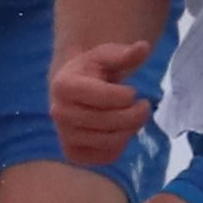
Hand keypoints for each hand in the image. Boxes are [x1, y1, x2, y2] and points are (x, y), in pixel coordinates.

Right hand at [51, 38, 155, 166]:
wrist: (74, 91)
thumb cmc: (92, 70)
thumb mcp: (107, 56)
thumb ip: (125, 54)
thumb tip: (144, 47)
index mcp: (63, 86)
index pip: (102, 97)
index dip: (126, 95)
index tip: (132, 91)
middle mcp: (58, 113)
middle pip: (108, 121)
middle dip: (135, 114)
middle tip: (144, 106)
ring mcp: (64, 136)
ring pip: (111, 141)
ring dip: (131, 129)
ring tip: (134, 116)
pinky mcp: (74, 154)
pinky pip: (107, 156)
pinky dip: (121, 144)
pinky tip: (120, 130)